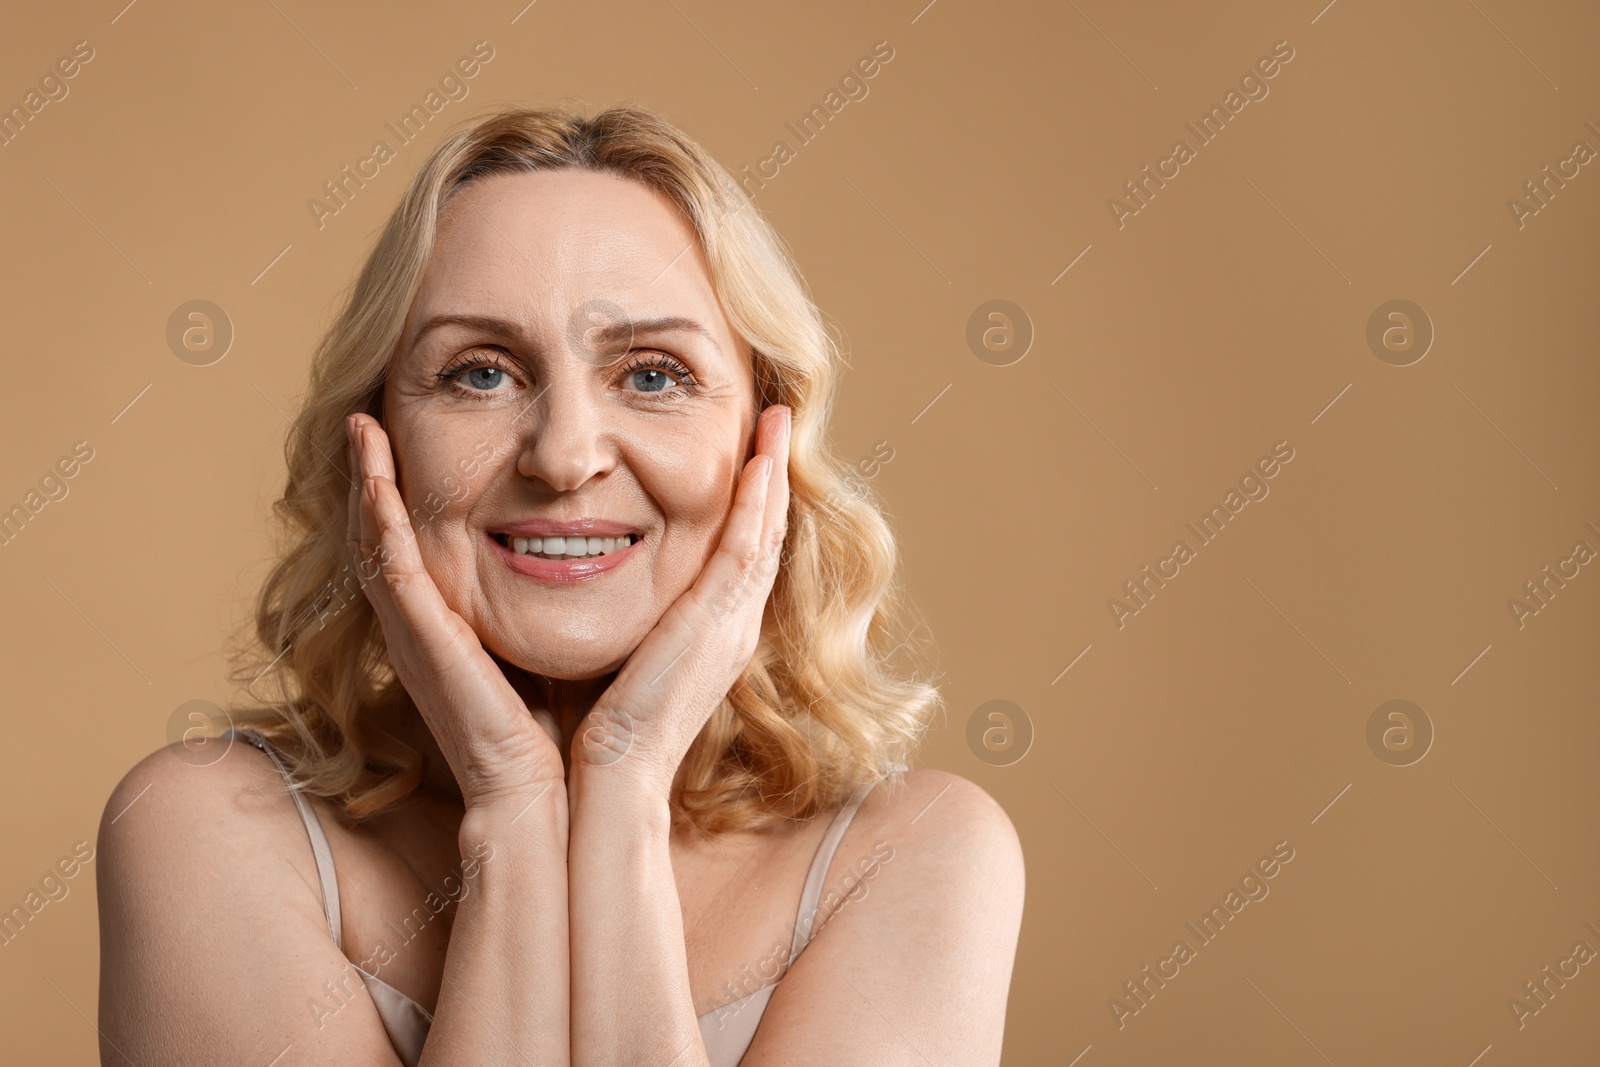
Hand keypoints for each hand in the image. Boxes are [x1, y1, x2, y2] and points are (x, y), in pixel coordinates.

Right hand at [346, 413, 565, 807]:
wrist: (550, 797)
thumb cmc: (568, 729)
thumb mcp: (565, 650)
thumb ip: (564, 612)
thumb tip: (605, 565)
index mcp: (459, 628)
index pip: (424, 547)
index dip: (410, 496)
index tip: (410, 439)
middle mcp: (426, 628)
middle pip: (386, 536)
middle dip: (375, 477)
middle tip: (366, 417)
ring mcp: (418, 635)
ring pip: (376, 541)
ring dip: (366, 480)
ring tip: (360, 424)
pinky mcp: (422, 641)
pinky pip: (390, 567)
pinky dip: (377, 515)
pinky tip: (371, 472)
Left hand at [571, 404, 791, 792]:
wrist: (606, 779)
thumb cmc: (596, 727)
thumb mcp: (617, 657)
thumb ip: (622, 619)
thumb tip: (586, 576)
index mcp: (710, 635)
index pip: (739, 551)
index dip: (749, 500)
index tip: (747, 450)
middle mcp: (733, 625)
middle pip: (765, 533)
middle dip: (772, 473)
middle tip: (776, 418)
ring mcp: (733, 624)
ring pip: (767, 531)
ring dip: (774, 472)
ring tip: (776, 419)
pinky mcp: (720, 625)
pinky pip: (749, 548)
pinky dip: (760, 500)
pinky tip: (762, 458)